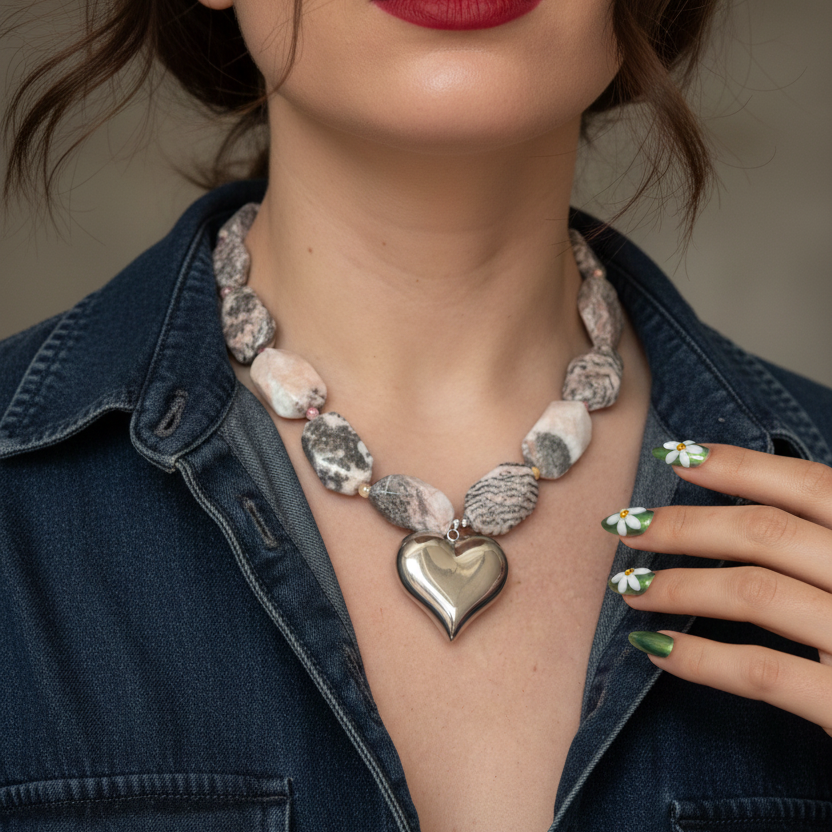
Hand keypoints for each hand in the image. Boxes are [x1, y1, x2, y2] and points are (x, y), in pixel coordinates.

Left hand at [616, 444, 831, 736]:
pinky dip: (701, 659)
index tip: (675, 455)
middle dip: (684, 525)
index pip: (812, 486)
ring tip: (628, 588)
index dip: (738, 466)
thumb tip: (751, 511)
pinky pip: (764, 671)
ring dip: (679, 587)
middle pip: (768, 533)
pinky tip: (657, 652)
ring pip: (756, 593)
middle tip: (625, 526)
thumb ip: (827, 541)